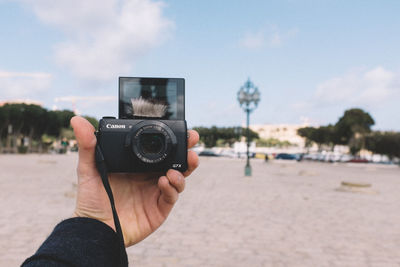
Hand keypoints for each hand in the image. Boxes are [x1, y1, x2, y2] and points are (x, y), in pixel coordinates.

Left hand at [70, 116, 198, 246]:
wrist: (94, 229)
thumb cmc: (90, 200)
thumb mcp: (88, 169)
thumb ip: (87, 145)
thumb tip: (77, 119)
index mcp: (137, 165)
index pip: (158, 149)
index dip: (171, 138)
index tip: (180, 128)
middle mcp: (149, 177)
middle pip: (175, 161)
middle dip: (186, 150)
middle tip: (192, 140)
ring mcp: (156, 192)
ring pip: (179, 177)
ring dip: (185, 168)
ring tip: (185, 161)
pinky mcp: (159, 209)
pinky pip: (172, 196)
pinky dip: (172, 187)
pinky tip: (164, 180)